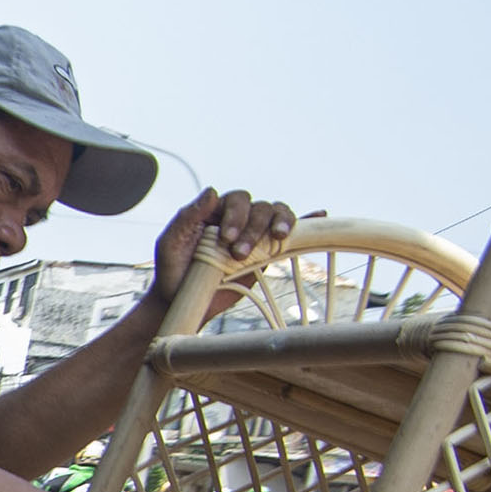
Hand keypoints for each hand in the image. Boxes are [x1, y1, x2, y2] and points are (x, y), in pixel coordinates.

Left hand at [150, 188, 303, 319]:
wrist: (182, 301)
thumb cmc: (172, 271)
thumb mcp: (171, 243)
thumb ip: (188, 217)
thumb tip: (212, 190)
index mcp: (215, 211)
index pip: (237, 199)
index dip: (237, 215)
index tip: (227, 240)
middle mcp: (238, 219)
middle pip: (260, 208)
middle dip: (254, 227)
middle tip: (239, 254)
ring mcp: (255, 235)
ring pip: (276, 216)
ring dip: (280, 224)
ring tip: (277, 238)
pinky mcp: (267, 253)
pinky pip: (291, 233)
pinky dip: (305, 221)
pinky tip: (319, 214)